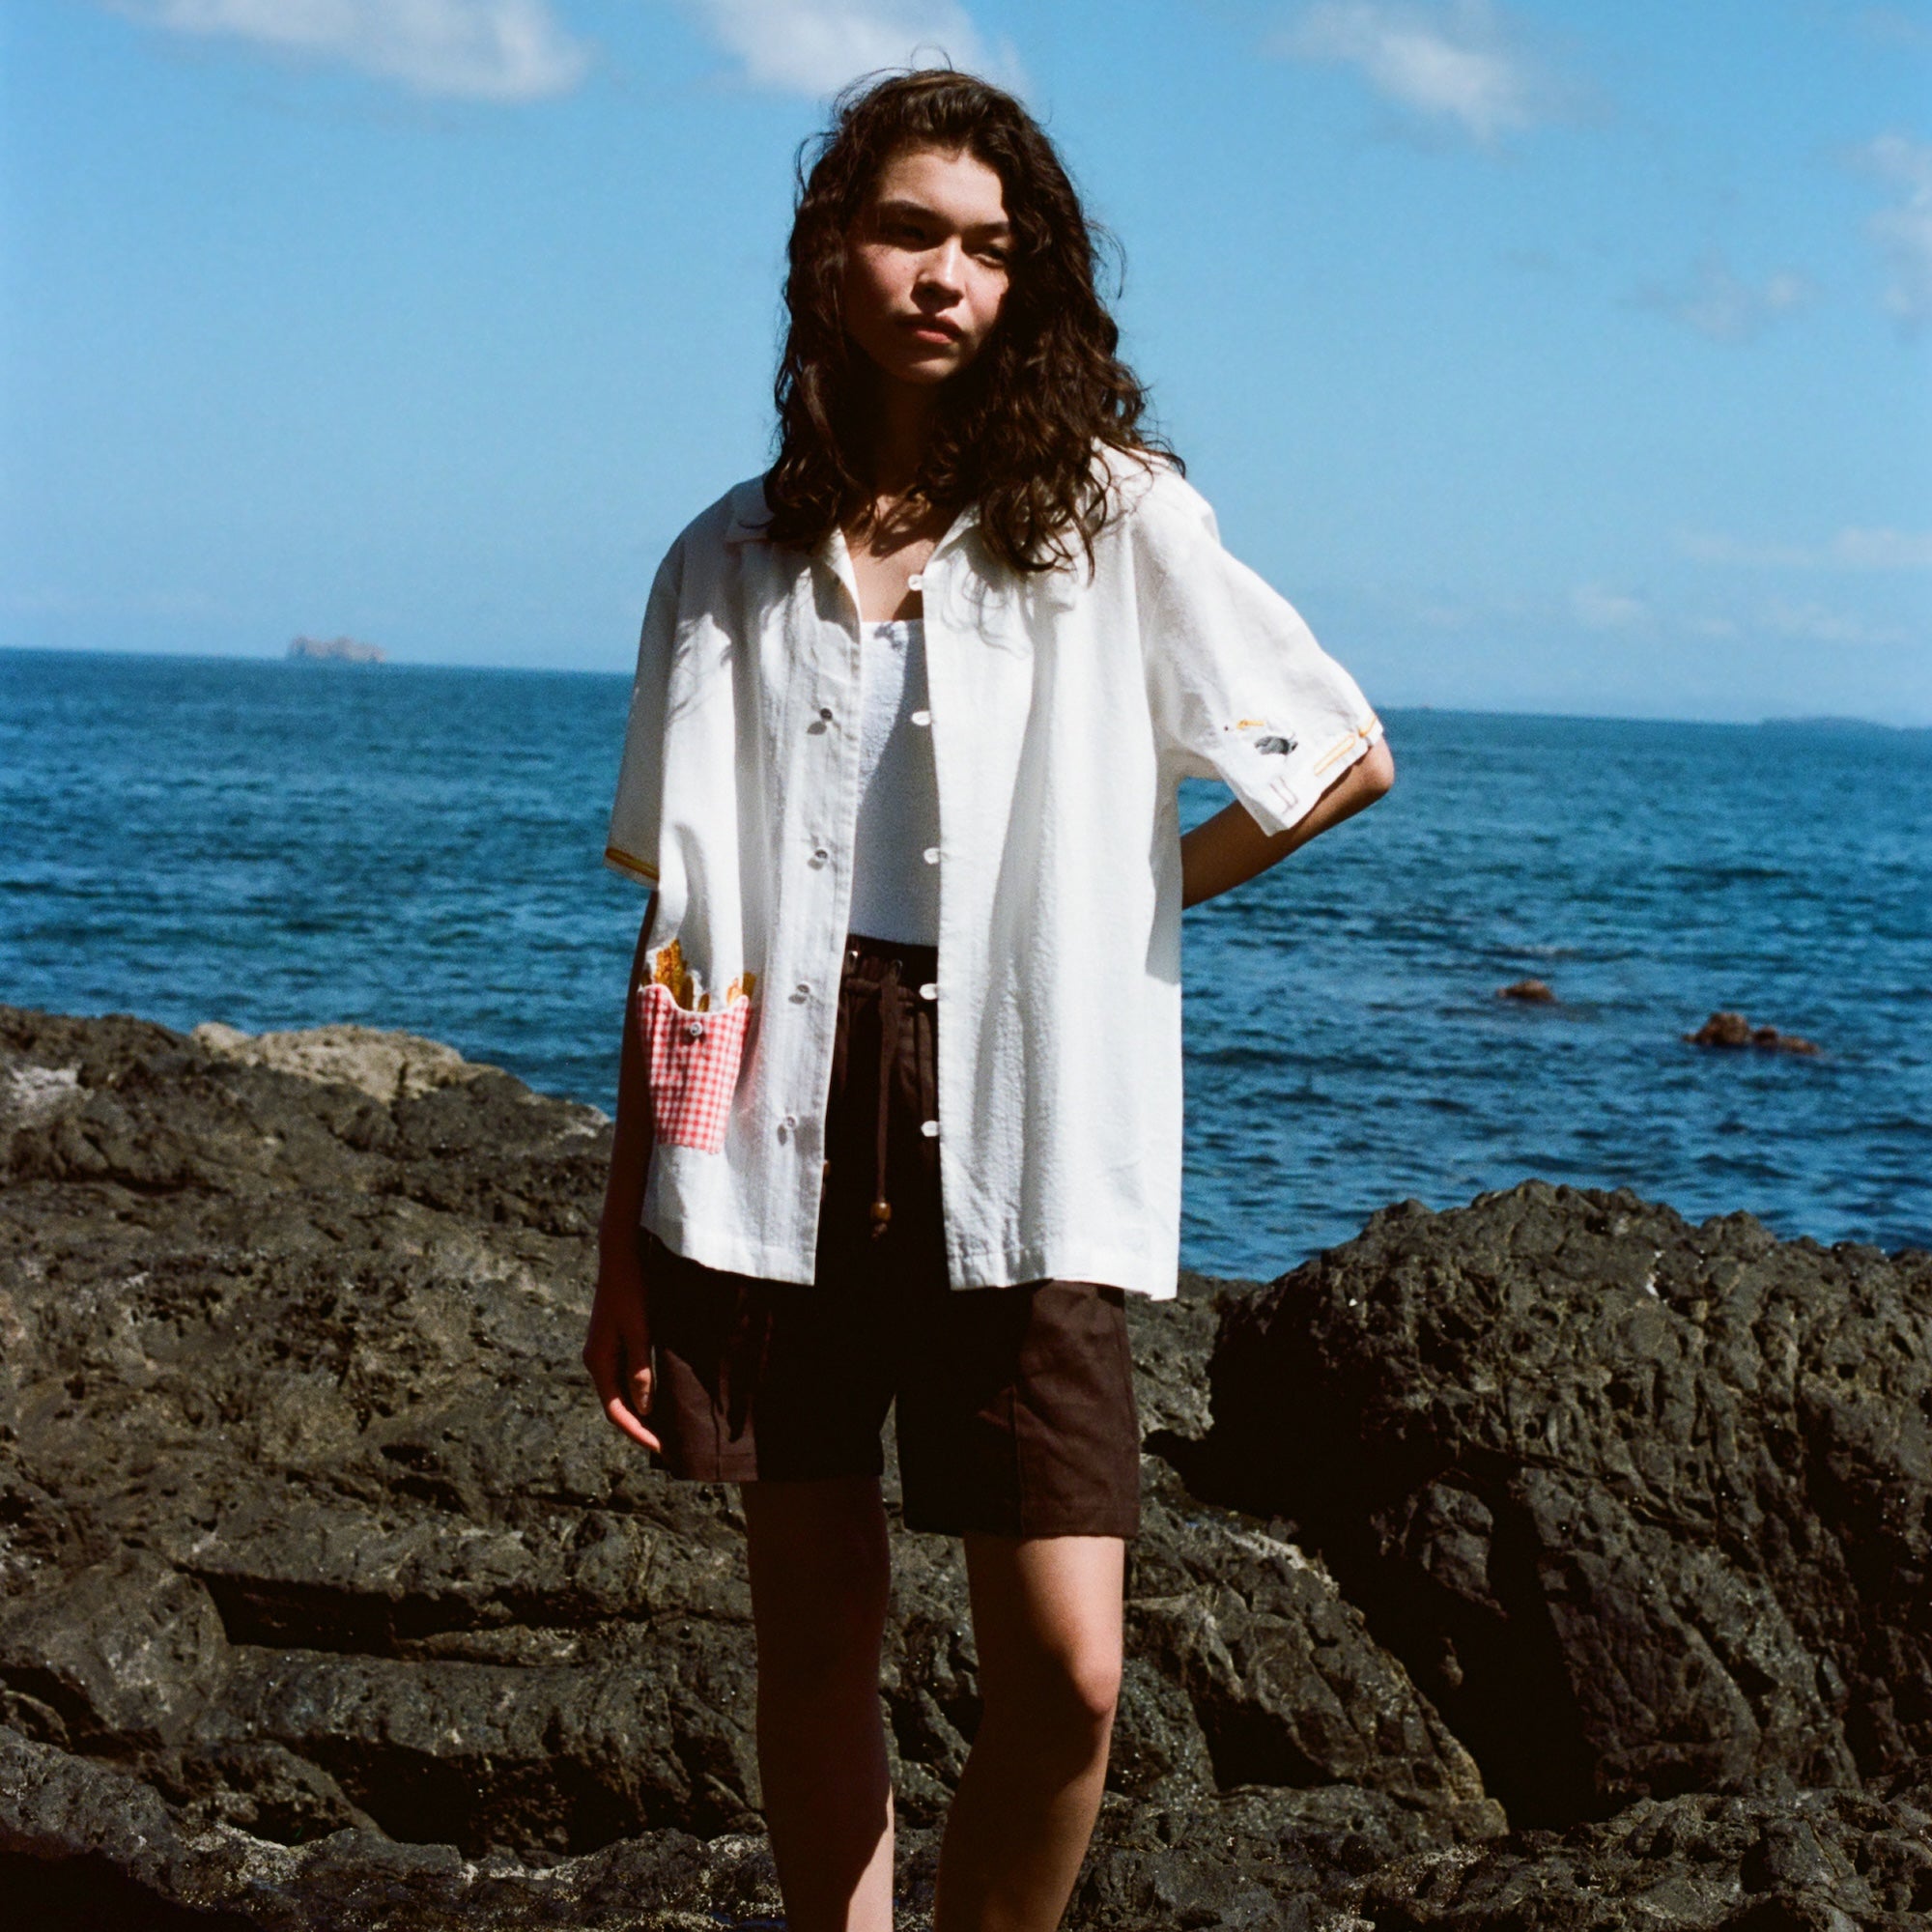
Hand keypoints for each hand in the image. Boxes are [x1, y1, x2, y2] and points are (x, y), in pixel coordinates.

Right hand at [582, 1223, 663, 1452]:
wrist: (621, 1257)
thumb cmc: (632, 1291)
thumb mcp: (640, 1331)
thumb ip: (641, 1369)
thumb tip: (644, 1408)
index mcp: (599, 1361)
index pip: (615, 1410)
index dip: (637, 1432)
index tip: (659, 1448)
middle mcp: (597, 1360)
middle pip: (616, 1404)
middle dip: (639, 1426)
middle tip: (667, 1445)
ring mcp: (604, 1351)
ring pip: (620, 1391)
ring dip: (640, 1410)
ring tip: (666, 1427)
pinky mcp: (614, 1341)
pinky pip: (625, 1376)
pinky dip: (640, 1391)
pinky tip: (659, 1396)